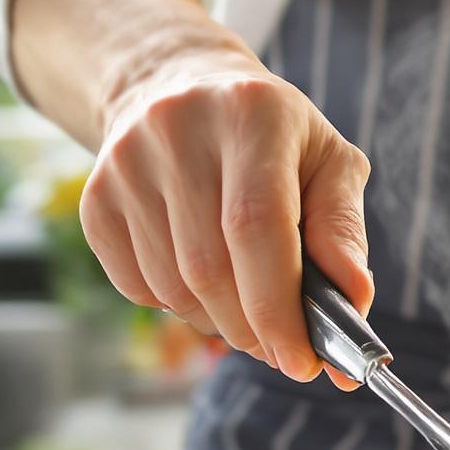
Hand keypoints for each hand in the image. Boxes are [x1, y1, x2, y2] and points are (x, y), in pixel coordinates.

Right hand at [80, 54, 372, 383]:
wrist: (179, 89)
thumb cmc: (275, 138)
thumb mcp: (328, 161)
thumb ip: (342, 230)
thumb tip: (354, 301)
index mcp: (251, 113)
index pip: (256, 225)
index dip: (278, 305)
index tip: (303, 361)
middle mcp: (176, 130)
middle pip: (210, 268)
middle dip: (255, 327)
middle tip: (285, 347)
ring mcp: (125, 165)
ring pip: (174, 288)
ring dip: (221, 322)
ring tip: (250, 308)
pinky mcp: (94, 200)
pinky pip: (138, 289)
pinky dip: (181, 309)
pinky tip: (205, 282)